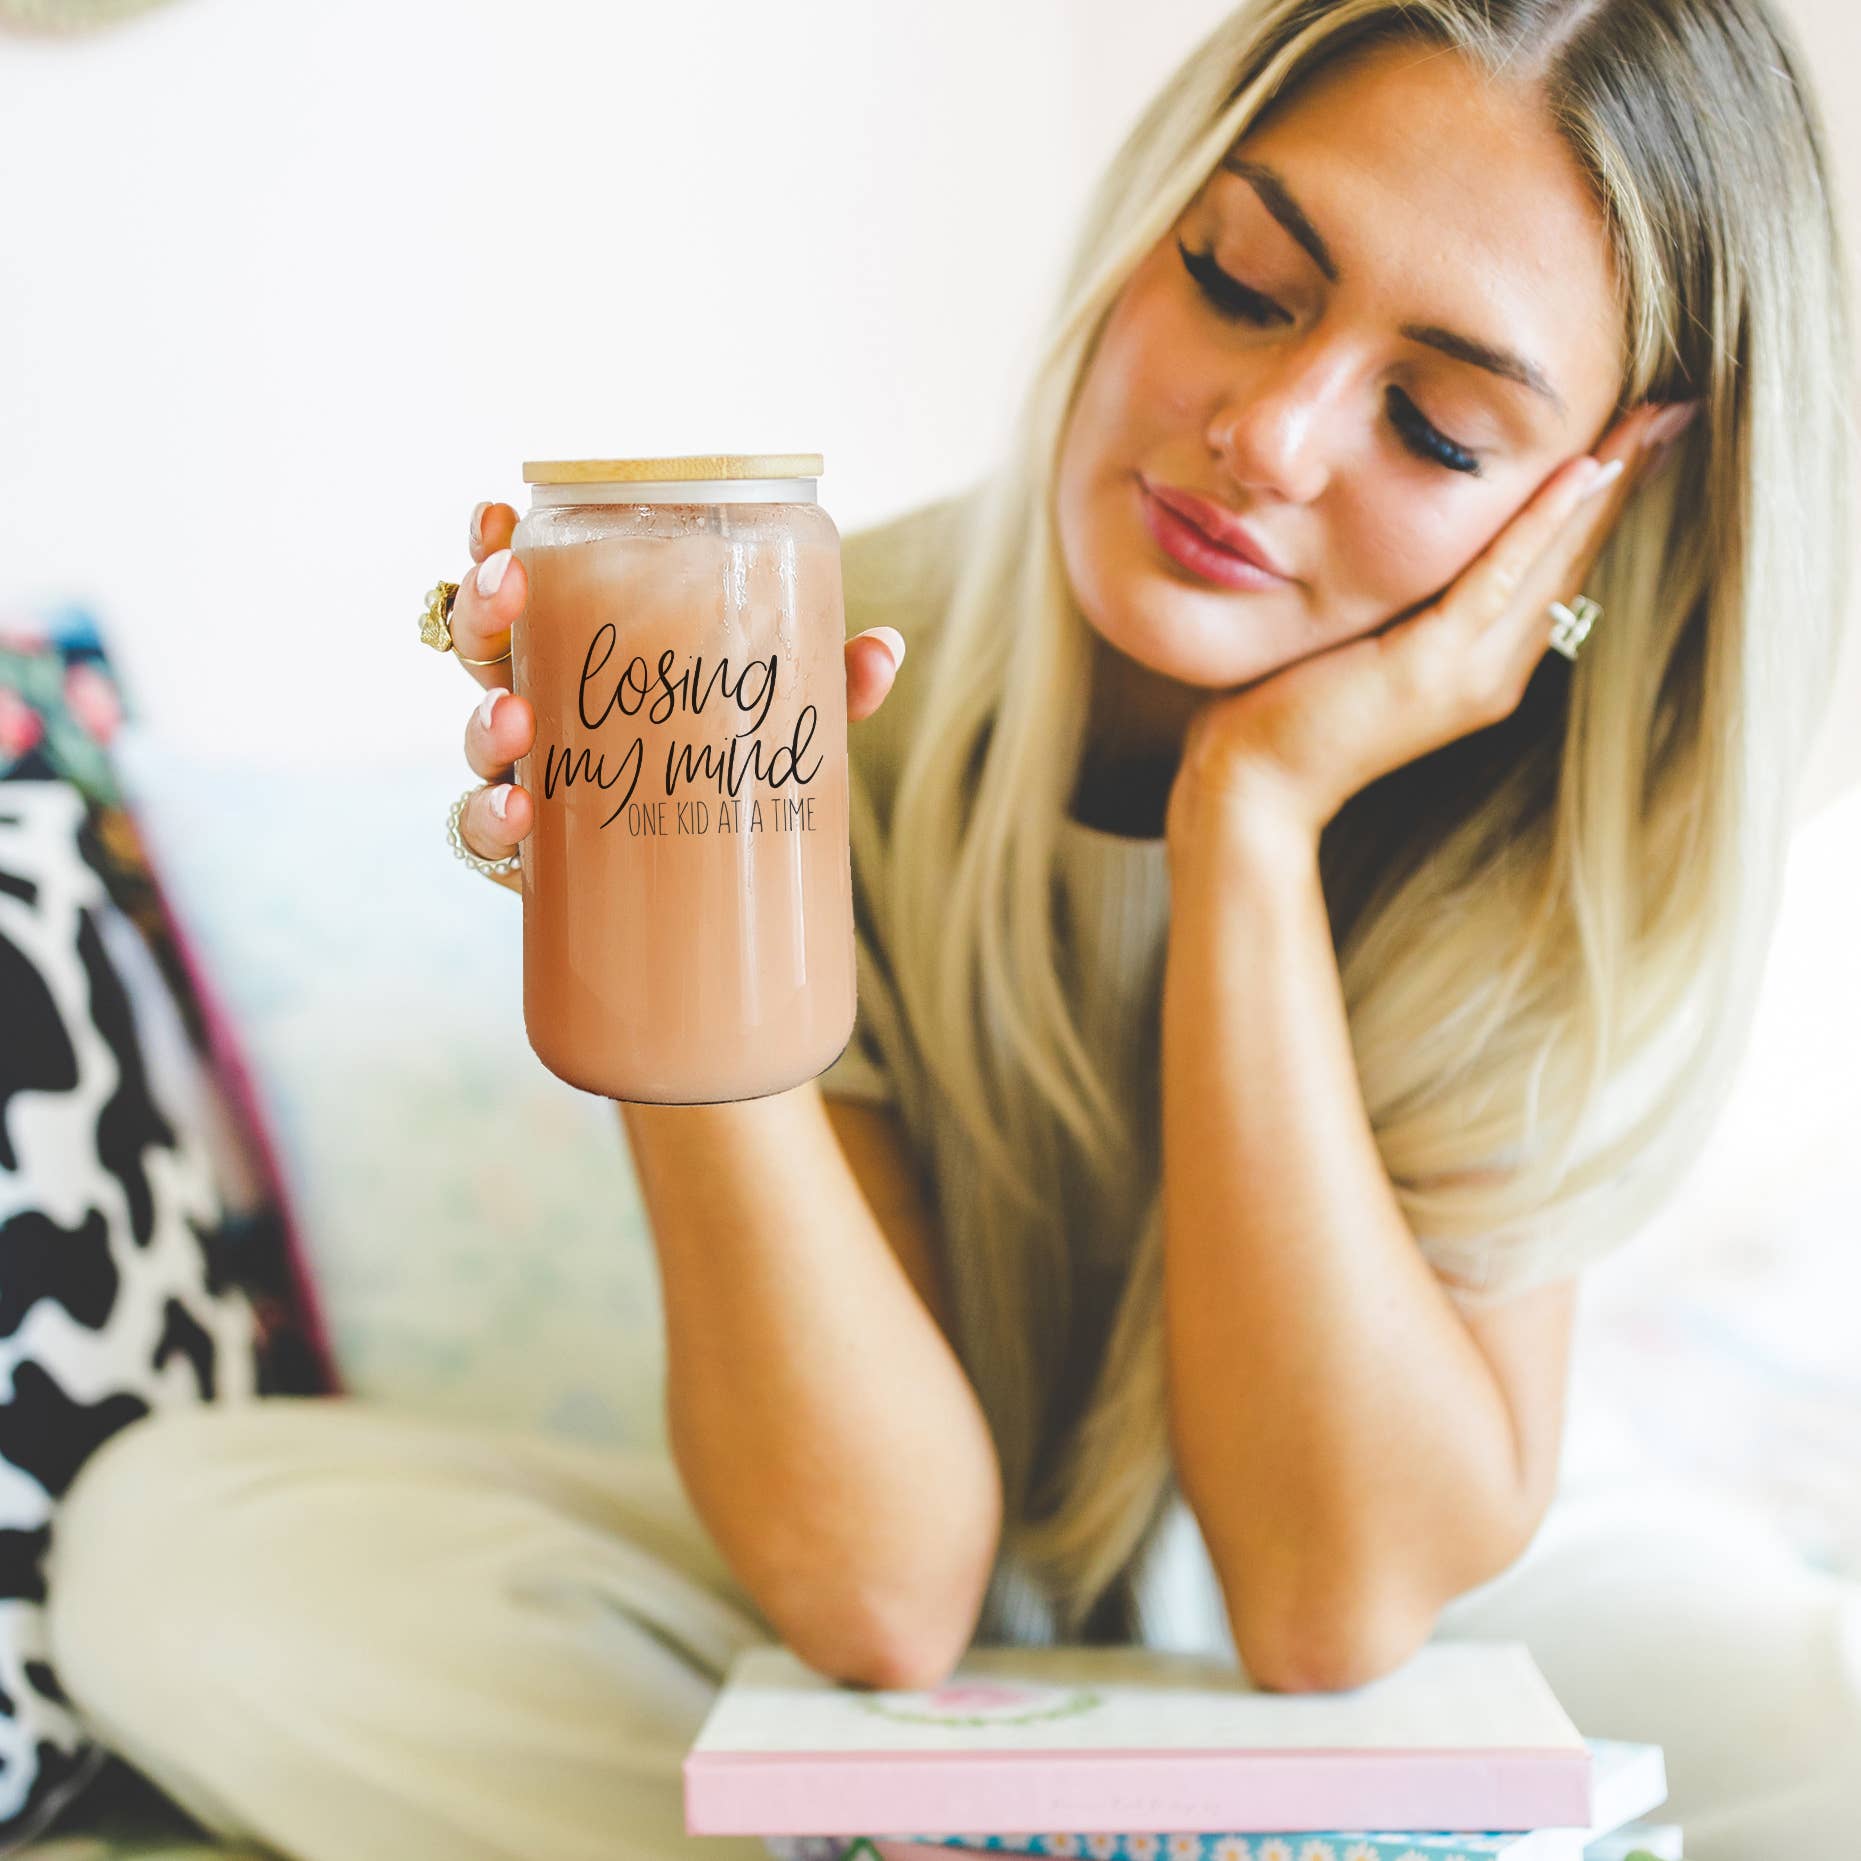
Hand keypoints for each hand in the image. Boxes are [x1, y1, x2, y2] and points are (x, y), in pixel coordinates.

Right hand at [447, 500, 907, 891]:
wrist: (722, 900)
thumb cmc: (731, 776)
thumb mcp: (781, 721)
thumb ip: (825, 683)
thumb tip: (883, 650)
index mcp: (586, 653)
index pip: (526, 586)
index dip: (496, 544)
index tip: (501, 510)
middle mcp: (541, 708)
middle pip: (480, 646)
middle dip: (481, 607)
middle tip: (508, 585)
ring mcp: (528, 779)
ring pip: (475, 737)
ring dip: (484, 719)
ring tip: (515, 716)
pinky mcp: (530, 856)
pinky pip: (482, 834)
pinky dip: (491, 819)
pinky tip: (518, 810)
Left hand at [1163, 397, 1701, 855]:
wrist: (1252, 784)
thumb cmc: (1285, 710)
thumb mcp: (1361, 640)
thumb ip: (1402, 599)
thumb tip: (1405, 538)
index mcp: (1483, 666)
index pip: (1554, 569)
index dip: (1600, 504)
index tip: (1638, 436)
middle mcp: (1494, 673)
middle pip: (1574, 560)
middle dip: (1624, 482)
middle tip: (1673, 409)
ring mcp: (1470, 674)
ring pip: (1553, 563)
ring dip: (1605, 488)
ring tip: (1651, 421)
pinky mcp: (1431, 666)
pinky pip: (1500, 579)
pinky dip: (1541, 523)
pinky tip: (1580, 469)